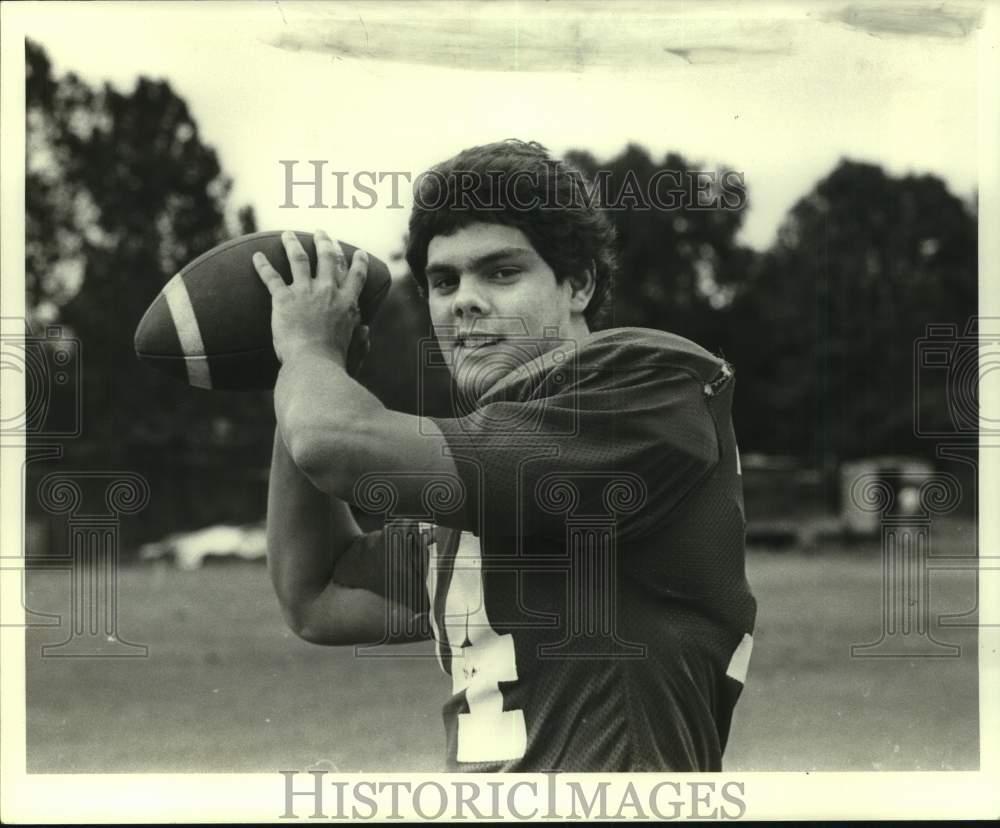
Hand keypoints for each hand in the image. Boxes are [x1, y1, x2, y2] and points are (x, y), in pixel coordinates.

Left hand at [252, 229, 368, 371]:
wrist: (313, 363)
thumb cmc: (333, 362)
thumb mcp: (355, 350)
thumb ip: (362, 339)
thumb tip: (367, 329)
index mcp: (348, 303)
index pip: (356, 276)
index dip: (358, 261)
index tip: (358, 252)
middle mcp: (329, 291)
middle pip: (328, 258)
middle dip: (325, 242)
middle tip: (321, 233)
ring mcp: (306, 292)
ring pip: (299, 258)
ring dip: (293, 243)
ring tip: (287, 234)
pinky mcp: (284, 298)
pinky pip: (271, 276)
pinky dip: (262, 265)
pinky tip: (256, 256)